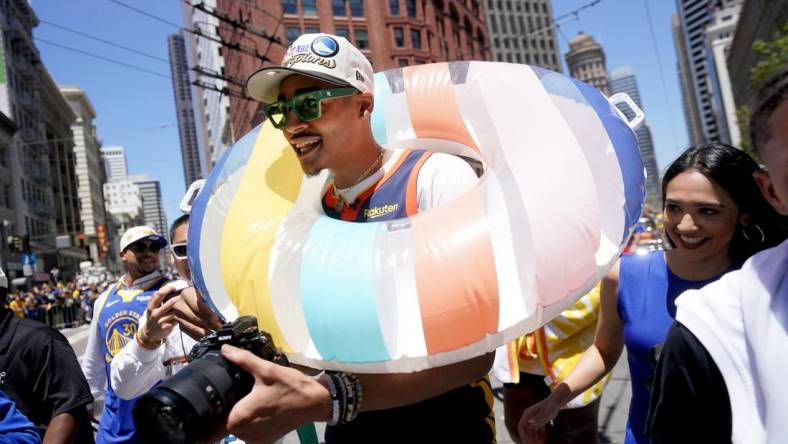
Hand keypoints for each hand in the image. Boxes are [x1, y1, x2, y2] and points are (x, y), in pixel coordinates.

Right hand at [141, 284, 181, 343]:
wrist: (150, 333)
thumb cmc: (155, 316)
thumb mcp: (153, 307)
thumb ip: (159, 298)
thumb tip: (171, 288)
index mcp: (151, 306)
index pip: (159, 294)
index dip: (168, 289)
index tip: (174, 288)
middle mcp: (155, 313)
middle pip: (170, 302)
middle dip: (178, 298)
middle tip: (183, 296)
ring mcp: (160, 321)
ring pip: (175, 311)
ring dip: (181, 307)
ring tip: (185, 304)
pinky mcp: (167, 327)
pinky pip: (177, 319)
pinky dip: (182, 316)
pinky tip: (184, 314)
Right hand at [171, 287, 221, 339]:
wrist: (189, 299)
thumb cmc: (201, 296)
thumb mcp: (206, 295)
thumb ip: (211, 303)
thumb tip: (219, 315)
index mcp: (187, 294)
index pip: (197, 305)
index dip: (208, 314)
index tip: (216, 320)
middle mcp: (179, 305)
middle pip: (195, 318)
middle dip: (208, 324)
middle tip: (219, 328)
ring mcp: (178, 316)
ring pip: (192, 327)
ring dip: (205, 332)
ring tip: (215, 333)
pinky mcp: (180, 325)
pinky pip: (190, 333)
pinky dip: (200, 336)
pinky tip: (208, 336)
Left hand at [205, 345, 330, 443]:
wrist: (315, 402)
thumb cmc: (290, 386)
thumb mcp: (266, 369)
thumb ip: (243, 359)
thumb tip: (225, 349)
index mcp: (239, 417)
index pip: (211, 424)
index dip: (207, 416)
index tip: (206, 408)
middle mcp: (244, 432)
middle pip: (222, 424)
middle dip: (225, 411)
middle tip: (233, 394)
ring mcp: (255, 439)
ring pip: (236, 428)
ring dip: (237, 417)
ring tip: (248, 399)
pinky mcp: (265, 440)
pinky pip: (248, 433)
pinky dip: (250, 422)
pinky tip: (259, 408)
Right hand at [518, 395, 560, 443]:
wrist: (555, 402)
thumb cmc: (551, 407)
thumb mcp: (546, 414)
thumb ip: (538, 419)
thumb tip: (529, 424)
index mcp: (528, 413)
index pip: (521, 426)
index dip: (523, 435)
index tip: (526, 443)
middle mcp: (528, 416)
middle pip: (524, 429)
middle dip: (527, 439)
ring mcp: (531, 418)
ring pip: (529, 430)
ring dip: (532, 438)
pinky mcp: (536, 420)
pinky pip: (534, 430)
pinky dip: (536, 436)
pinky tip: (540, 441)